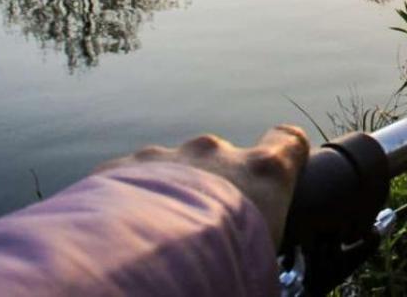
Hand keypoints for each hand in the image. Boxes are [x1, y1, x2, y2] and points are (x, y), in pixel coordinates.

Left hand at [96, 126, 310, 243]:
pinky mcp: (119, 168)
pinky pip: (127, 180)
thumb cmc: (222, 266)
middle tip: (200, 230)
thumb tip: (253, 263)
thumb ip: (258, 239)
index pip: (287, 141)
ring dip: (168, 194)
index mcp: (262, 172)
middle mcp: (215, 153)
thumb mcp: (259, 255)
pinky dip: (127, 201)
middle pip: (221, 159)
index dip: (283, 152)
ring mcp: (165, 156)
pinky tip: (122, 235)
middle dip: (213, 185)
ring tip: (156, 237)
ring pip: (171, 168)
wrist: (144, 263)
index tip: (272, 174)